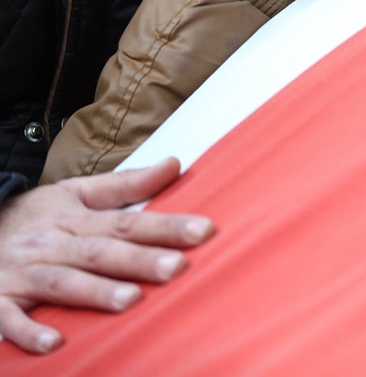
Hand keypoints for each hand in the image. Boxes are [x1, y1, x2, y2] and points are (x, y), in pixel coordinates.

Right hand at [0, 158, 213, 353]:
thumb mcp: (74, 193)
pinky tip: (55, 342)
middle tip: (177, 267)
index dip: (166, 226)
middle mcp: (52, 245)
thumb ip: (126, 184)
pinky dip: (29, 331)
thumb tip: (175, 165)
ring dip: (95, 292)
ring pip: (62, 283)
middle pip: (101, 252)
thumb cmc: (30, 216)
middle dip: (139, 261)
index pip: (129, 222)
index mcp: (75, 219)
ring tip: (130, 299)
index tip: (205, 230)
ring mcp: (23, 274)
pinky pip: (10, 318)